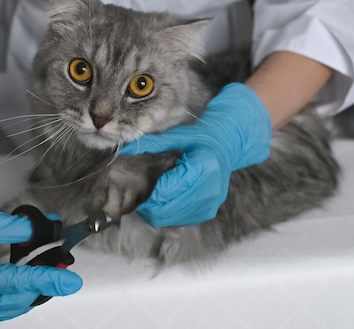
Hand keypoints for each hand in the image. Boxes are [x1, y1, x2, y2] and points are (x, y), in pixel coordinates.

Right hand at [0, 156, 81, 320]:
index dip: (47, 281)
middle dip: (39, 289)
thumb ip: (13, 228)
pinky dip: (10, 294)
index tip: (71, 281)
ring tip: (46, 276)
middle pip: (10, 303)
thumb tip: (41, 232)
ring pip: (1, 308)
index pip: (15, 284)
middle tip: (61, 273)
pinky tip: (22, 280)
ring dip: (26, 294)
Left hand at [121, 83, 271, 226]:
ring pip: (168, 219)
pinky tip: (167, 195)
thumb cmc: (203, 135)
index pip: (164, 192)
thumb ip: (152, 143)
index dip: (147, 188)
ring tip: (155, 189)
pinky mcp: (207, 212)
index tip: (139, 179)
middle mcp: (209, 192)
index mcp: (203, 170)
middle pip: (164, 210)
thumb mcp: (178, 134)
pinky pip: (178, 219)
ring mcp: (209, 205)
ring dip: (155, 208)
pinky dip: (166, 211)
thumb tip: (125, 149)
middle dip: (148, 200)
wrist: (228, 144)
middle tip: (143, 185)